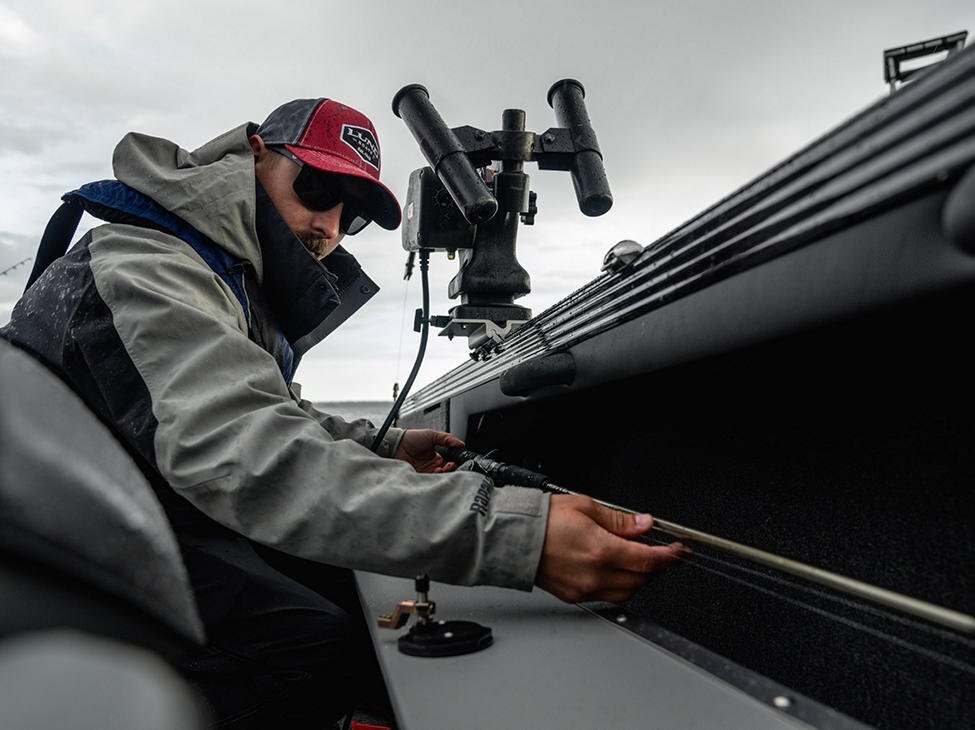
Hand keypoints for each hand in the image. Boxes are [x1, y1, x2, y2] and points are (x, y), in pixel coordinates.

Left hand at [395, 429, 464, 472]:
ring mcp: (426, 471)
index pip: (449, 462)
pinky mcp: (419, 477)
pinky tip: (436, 471)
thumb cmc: (411, 438)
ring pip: (439, 477)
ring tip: (443, 467)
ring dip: (443, 473)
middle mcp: (432, 465)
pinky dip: (435, 477)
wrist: (396, 444)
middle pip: (446, 471)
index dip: (454, 463)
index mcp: (436, 456)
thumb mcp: (432, 434)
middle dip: (450, 469)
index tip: (456, 461)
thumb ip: (447, 439)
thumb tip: (461, 443)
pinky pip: (429, 480)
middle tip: (451, 465)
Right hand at [535, 494, 683, 602]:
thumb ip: (619, 520)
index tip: (679, 552)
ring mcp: (586, 588)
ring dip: (640, 579)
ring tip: (640, 562)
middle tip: (663, 554)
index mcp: (601, 550)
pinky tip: (617, 572)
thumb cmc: (543, 520)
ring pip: (628, 592)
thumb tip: (643, 524)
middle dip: (657, 567)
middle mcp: (595, 574)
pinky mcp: (575, 596)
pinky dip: (621, 587)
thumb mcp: (586, 507)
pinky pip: (609, 597)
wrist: (512, 538)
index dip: (670, 557)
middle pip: (642, 579)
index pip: (649, 560)